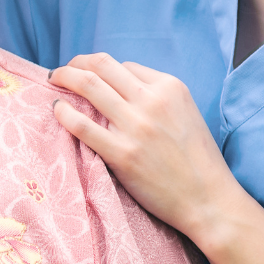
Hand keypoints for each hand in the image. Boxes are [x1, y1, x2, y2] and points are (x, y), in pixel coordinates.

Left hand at [48, 53, 246, 245]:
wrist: (208, 200)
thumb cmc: (198, 161)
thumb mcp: (186, 113)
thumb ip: (158, 98)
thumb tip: (120, 89)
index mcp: (170, 87)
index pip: (125, 66)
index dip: (104, 71)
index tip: (91, 77)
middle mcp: (152, 101)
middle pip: (102, 66)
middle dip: (77, 63)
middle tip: (62, 70)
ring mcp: (136, 127)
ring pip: (89, 86)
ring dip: (65, 77)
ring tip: (54, 80)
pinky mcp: (122, 154)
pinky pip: (82, 125)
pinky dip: (64, 112)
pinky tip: (57, 109)